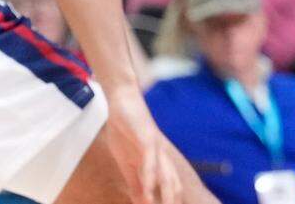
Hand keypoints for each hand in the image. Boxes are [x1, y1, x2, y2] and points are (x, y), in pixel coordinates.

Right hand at [106, 88, 182, 203]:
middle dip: (171, 203)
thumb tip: (141, 200)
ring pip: (165, 174)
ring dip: (165, 194)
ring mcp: (156, 147)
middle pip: (172, 185)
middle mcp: (161, 157)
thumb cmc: (125, 131)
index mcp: (157, 164)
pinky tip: (147, 186)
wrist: (122, 100)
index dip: (170, 203)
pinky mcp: (147, 137)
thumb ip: (135, 181)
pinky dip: (149, 174)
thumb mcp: (126, 161)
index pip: (170, 188)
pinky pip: (150, 158)